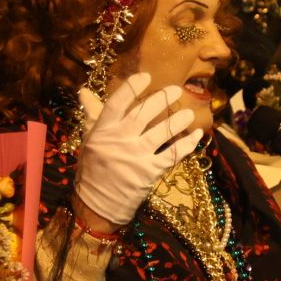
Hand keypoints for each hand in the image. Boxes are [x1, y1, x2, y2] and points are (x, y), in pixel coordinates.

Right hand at [73, 72, 201, 229]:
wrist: (97, 204)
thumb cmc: (93, 169)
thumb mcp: (89, 141)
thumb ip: (92, 115)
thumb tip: (84, 91)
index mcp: (102, 130)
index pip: (117, 102)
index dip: (132, 87)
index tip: (147, 76)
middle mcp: (120, 140)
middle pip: (144, 113)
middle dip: (162, 99)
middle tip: (176, 89)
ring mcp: (136, 156)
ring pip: (162, 132)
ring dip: (178, 121)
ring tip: (189, 112)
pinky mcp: (150, 172)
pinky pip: (173, 154)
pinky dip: (186, 144)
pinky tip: (196, 135)